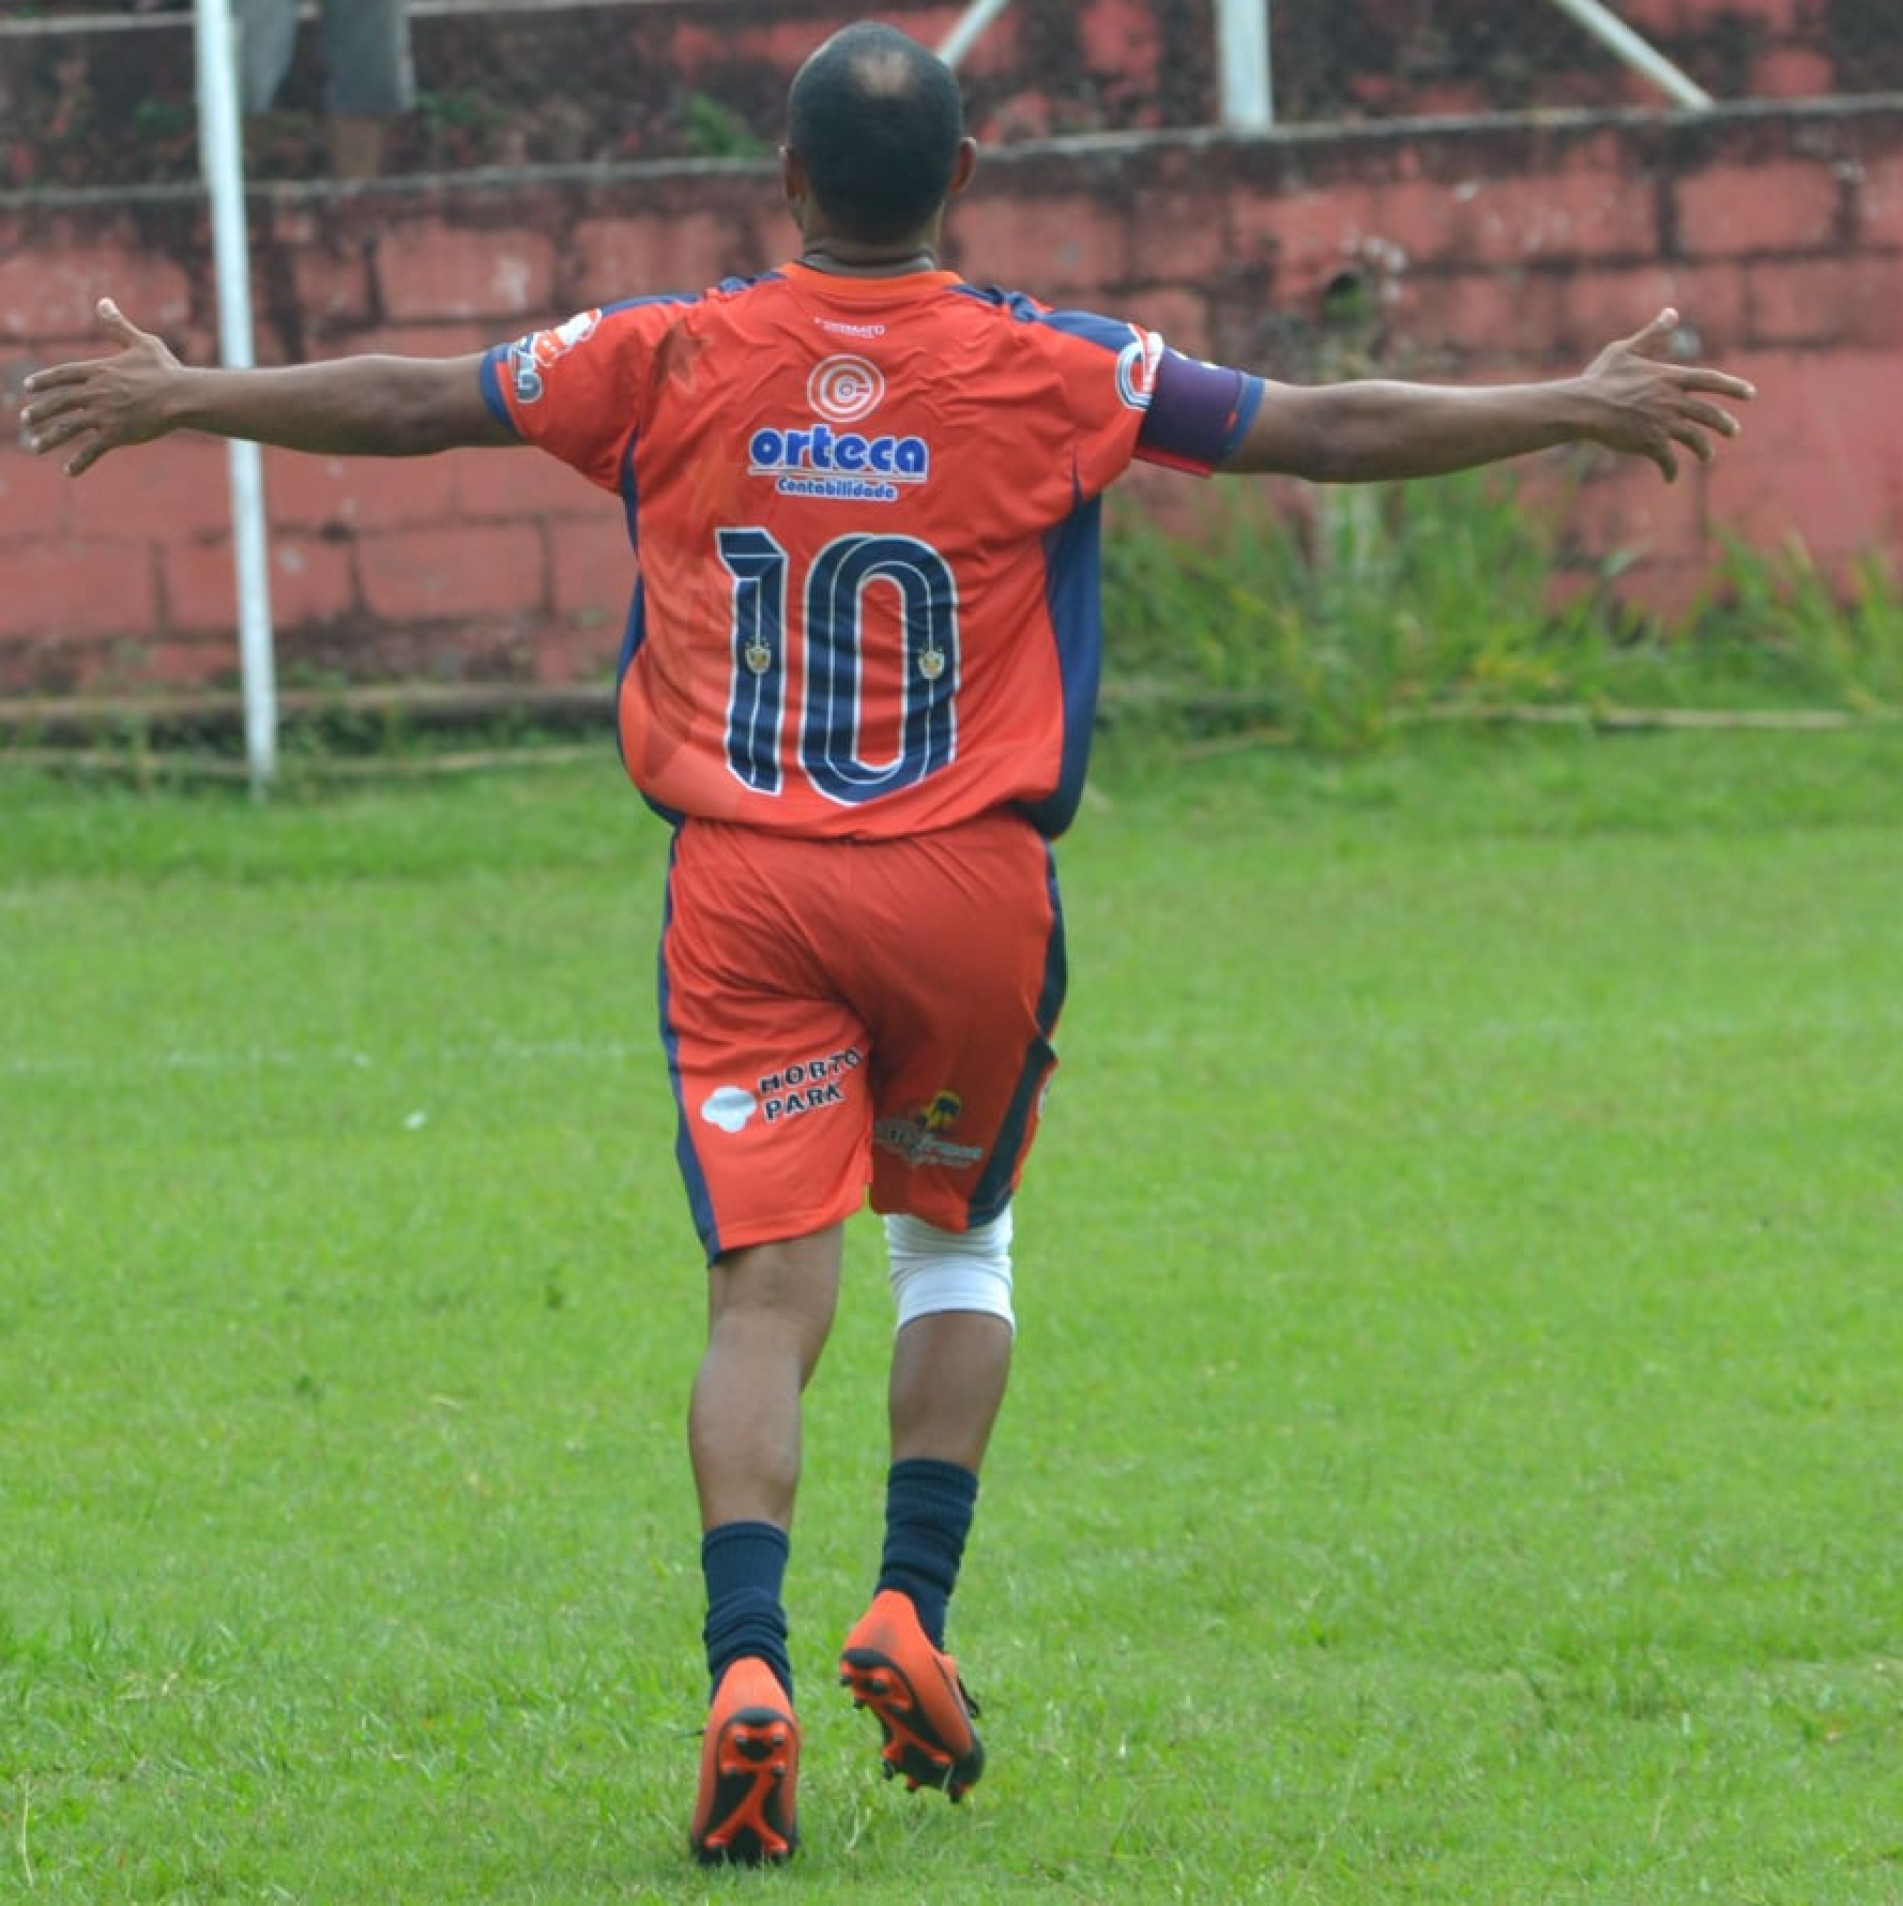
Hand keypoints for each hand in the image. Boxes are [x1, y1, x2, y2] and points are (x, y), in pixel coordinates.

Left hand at [19, 298, 183, 476]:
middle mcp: (96, 392)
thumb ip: (117, 325)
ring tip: (35, 446)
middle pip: (59, 402)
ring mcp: (104, 414)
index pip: (62, 375)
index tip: (27, 388)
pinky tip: (67, 472)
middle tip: (25, 419)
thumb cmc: (166, 369)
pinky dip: (79, 462)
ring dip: (49, 437)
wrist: (182, 396)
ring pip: (68, 427)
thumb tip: (102, 302)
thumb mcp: (141, 341)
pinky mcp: (117, 434)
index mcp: (99, 370)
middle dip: (38, 411)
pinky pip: (92, 450)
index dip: (43, 381)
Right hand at [1578, 307, 1754, 481]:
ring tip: (1708, 457)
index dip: (1733, 387)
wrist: (1584, 407)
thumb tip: (1672, 312)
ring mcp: (1663, 423)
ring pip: (1694, 438)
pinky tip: (1670, 478)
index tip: (1751, 394)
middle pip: (1708, 413)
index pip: (1711, 380)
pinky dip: (1670, 470)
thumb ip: (1653, 334)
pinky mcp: (1649, 443)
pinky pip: (1667, 460)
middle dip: (1724, 424)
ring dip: (1703, 449)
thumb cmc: (1602, 377)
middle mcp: (1673, 400)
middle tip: (1733, 431)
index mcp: (1670, 377)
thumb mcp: (1627, 349)